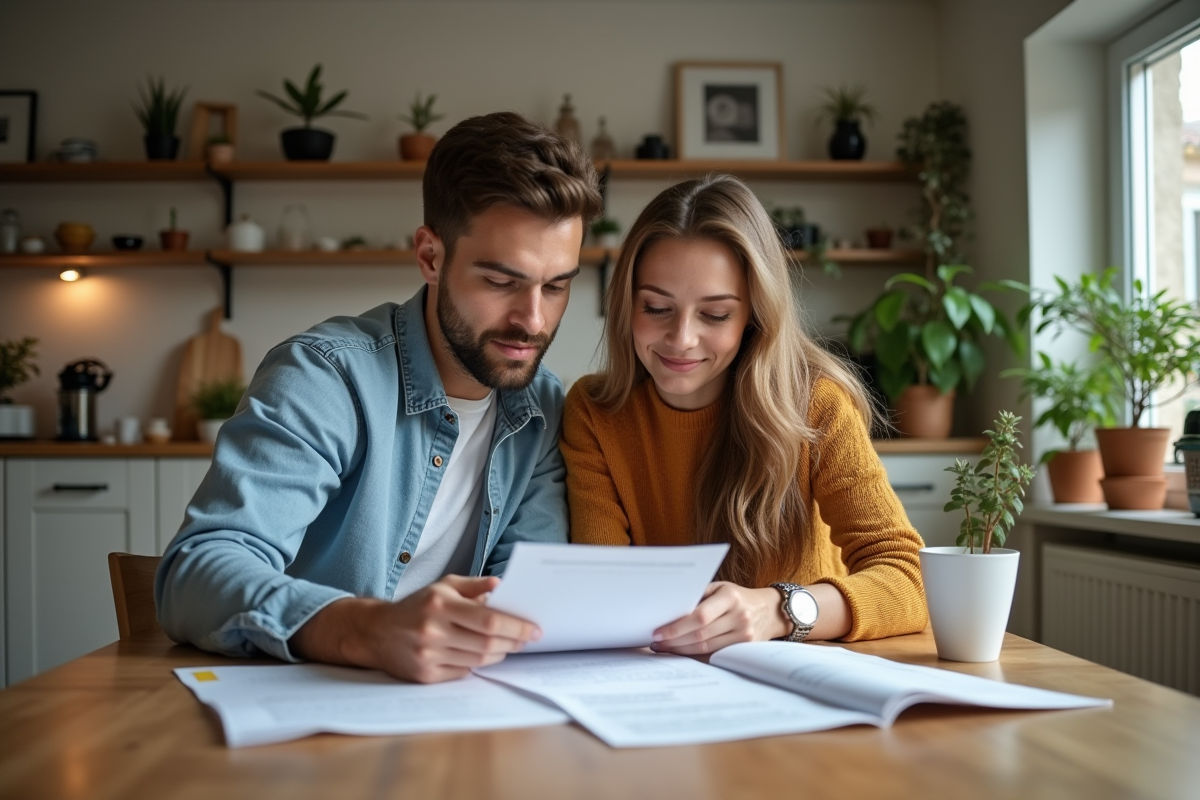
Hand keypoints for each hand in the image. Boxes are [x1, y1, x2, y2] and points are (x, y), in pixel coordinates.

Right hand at [290, 574, 540, 683]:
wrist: (376, 632)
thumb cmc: (416, 606)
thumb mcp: (442, 586)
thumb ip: (473, 585)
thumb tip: (500, 585)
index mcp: (440, 605)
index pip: (489, 619)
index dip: (516, 626)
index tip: (534, 629)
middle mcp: (433, 630)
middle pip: (487, 643)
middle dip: (514, 642)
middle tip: (527, 639)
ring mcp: (428, 656)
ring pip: (478, 660)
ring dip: (500, 653)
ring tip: (509, 645)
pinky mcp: (425, 675)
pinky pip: (463, 672)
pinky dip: (479, 664)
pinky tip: (484, 655)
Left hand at [650, 582, 789, 655]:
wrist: (770, 610)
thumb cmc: (738, 596)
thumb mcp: (721, 588)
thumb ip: (699, 597)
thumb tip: (668, 610)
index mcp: (730, 597)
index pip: (700, 616)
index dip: (677, 627)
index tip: (658, 632)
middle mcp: (739, 616)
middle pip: (700, 635)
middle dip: (674, 641)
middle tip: (656, 643)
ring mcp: (744, 635)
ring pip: (706, 648)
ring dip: (681, 650)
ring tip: (664, 648)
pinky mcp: (745, 648)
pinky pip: (715, 655)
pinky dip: (695, 655)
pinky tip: (682, 652)